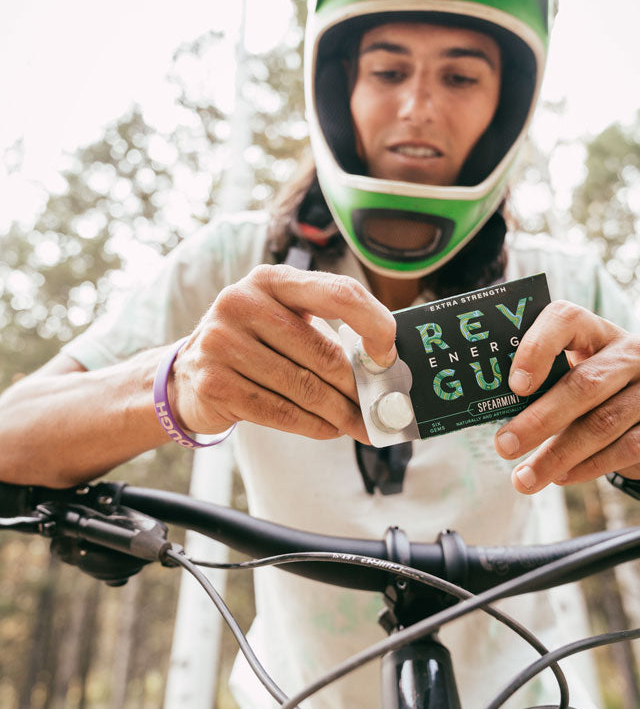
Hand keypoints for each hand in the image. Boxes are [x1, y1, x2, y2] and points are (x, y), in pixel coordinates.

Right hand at [168, 265, 396, 442]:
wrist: (188, 373)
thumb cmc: (253, 345)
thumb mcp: (282, 321)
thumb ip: (324, 332)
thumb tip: (381, 367)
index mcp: (271, 279)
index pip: (338, 292)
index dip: (373, 324)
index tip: (388, 356)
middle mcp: (242, 302)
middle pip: (321, 351)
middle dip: (356, 386)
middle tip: (380, 408)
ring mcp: (222, 342)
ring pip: (302, 387)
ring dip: (338, 412)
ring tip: (358, 424)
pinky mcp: (214, 382)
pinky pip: (278, 410)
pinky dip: (312, 425)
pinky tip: (328, 429)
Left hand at [494, 300, 639, 492]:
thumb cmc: (587, 386)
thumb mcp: (568, 371)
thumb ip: (539, 380)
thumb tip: (486, 407)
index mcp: (594, 331)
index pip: (565, 321)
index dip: (537, 348)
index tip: (515, 385)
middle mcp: (627, 354)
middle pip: (584, 383)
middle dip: (539, 420)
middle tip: (504, 446)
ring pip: (602, 423)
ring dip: (557, 455)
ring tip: (524, 478)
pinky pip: (624, 448)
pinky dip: (588, 467)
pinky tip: (561, 477)